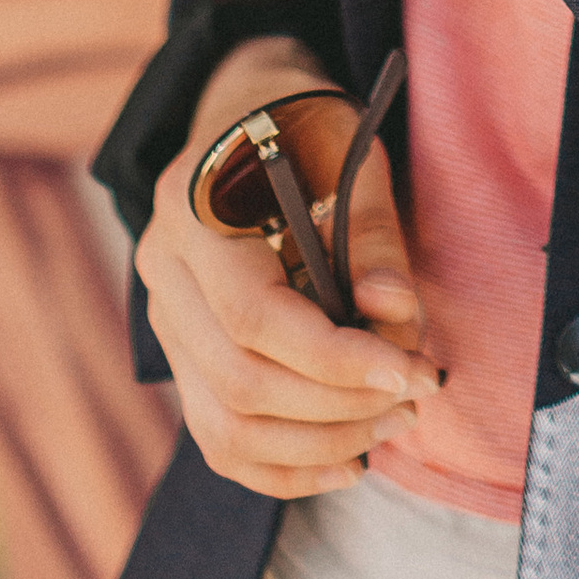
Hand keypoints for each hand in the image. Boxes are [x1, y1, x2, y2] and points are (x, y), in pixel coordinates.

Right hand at [139, 37, 441, 501]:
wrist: (248, 112)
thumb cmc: (305, 125)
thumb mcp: (348, 151)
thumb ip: (371, 233)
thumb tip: (393, 316)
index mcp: (193, 208)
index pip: (254, 317)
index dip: (336, 359)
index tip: (410, 372)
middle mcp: (163, 271)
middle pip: (240, 382)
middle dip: (339, 407)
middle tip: (416, 397)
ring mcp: (164, 320)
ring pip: (226, 427)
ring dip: (319, 444)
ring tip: (391, 424)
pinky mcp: (182, 356)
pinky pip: (220, 439)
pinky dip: (284, 466)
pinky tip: (346, 459)